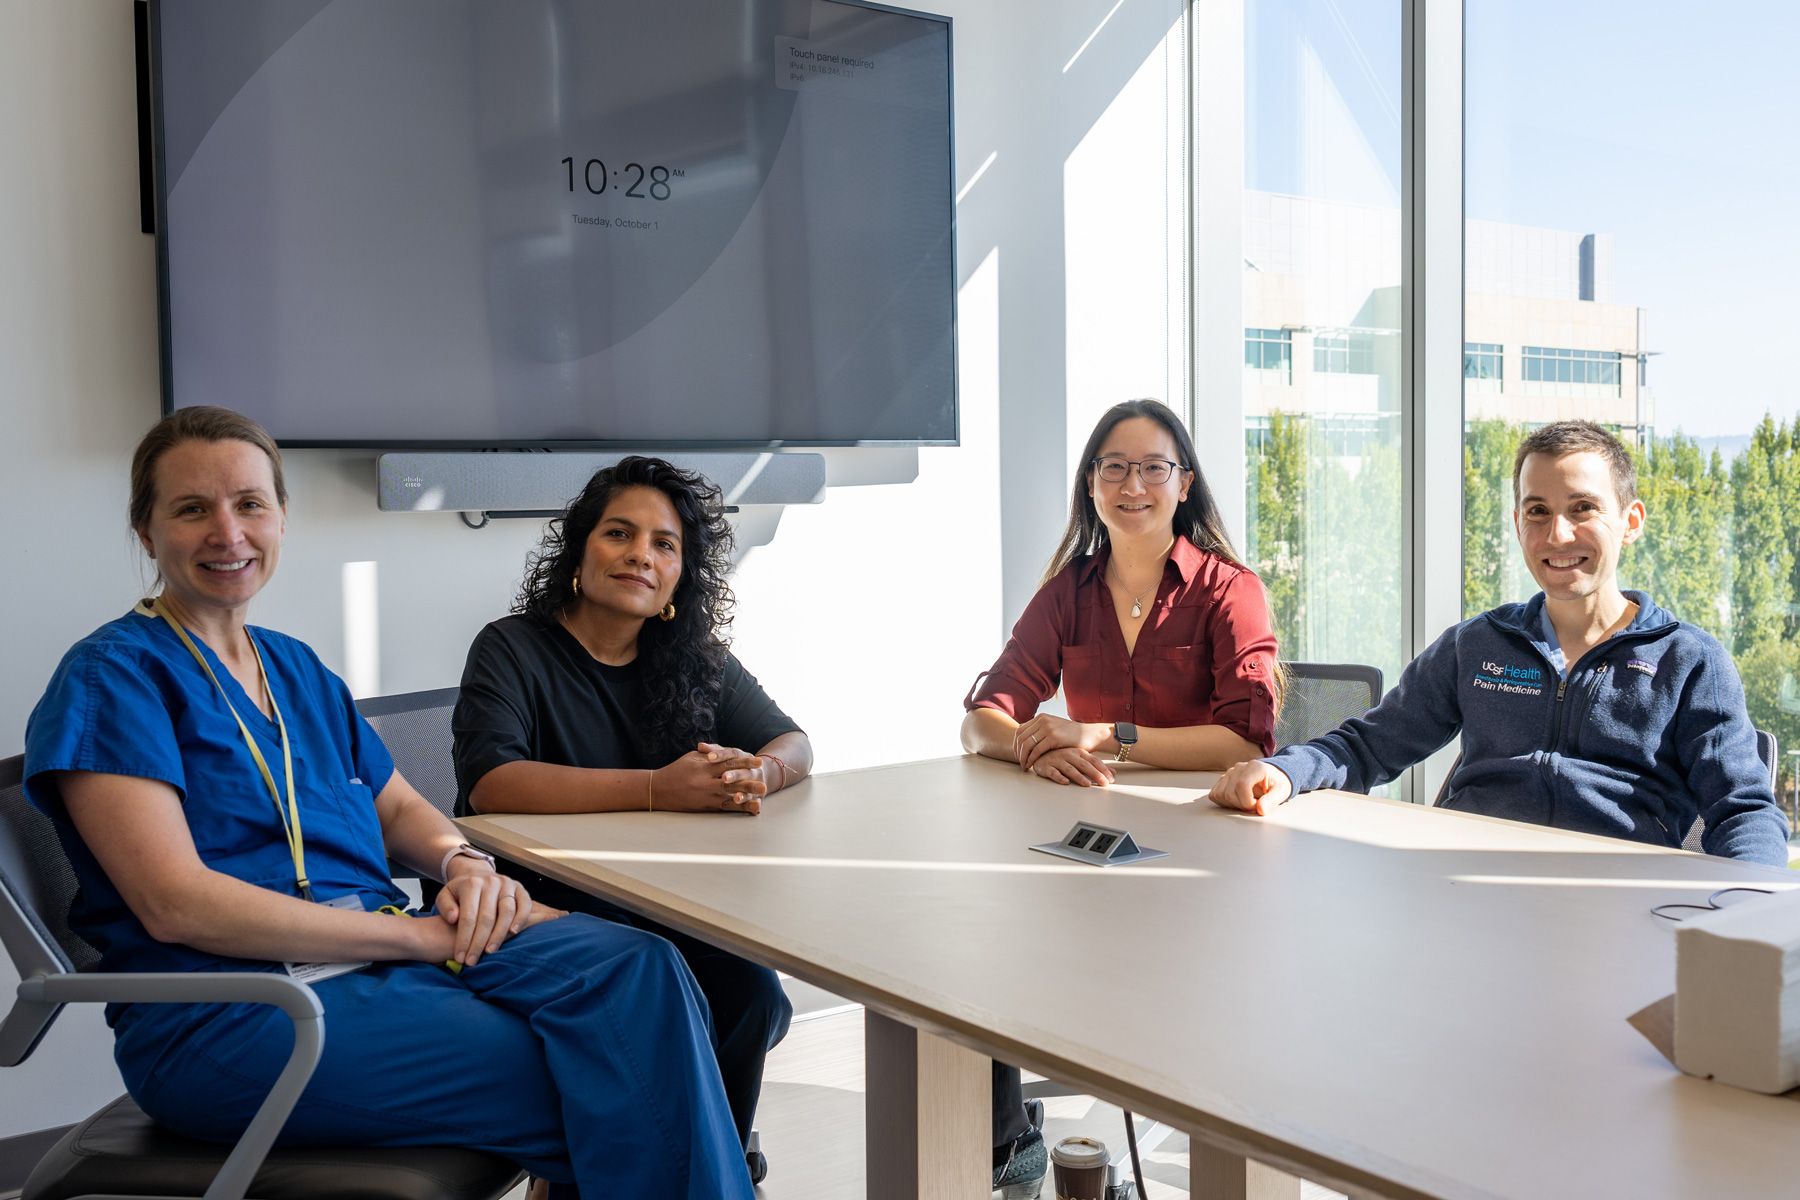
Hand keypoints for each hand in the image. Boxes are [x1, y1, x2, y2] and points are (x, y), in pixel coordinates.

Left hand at [435, 865, 534, 965]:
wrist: (478, 875)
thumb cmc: (460, 892)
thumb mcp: (445, 896)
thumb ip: (445, 907)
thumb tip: (453, 919)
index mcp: (471, 884)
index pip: (468, 916)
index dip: (464, 939)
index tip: (460, 957)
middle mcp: (491, 882)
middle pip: (487, 917)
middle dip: (479, 943)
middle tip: (472, 961)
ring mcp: (507, 884)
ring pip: (507, 912)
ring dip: (499, 935)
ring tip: (490, 951)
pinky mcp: (520, 888)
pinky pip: (525, 905)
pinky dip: (521, 920)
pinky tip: (513, 933)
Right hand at [650, 743, 768, 813]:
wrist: (658, 790)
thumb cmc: (676, 771)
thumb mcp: (691, 758)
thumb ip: (709, 753)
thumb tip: (724, 749)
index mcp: (704, 766)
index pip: (727, 762)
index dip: (744, 762)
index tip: (758, 761)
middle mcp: (706, 781)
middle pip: (732, 780)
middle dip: (749, 781)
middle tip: (764, 783)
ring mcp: (705, 795)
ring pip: (730, 795)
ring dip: (747, 796)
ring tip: (761, 797)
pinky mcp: (704, 806)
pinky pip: (724, 807)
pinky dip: (738, 807)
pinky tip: (750, 808)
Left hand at [1013, 714, 1110, 769]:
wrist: (1090, 735)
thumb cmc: (1072, 736)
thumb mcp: (1054, 728)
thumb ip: (1041, 731)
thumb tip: (1026, 740)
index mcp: (1041, 717)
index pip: (1020, 730)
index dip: (1016, 744)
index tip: (1017, 755)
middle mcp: (1042, 720)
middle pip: (1021, 737)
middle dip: (1018, 752)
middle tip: (1020, 763)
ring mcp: (1047, 727)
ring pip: (1027, 744)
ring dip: (1023, 757)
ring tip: (1024, 766)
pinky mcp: (1053, 737)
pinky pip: (1036, 750)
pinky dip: (1031, 759)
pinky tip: (1031, 765)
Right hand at [1027, 746, 1115, 786]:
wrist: (1038, 751)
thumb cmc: (1060, 755)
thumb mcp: (1079, 758)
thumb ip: (1095, 766)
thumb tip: (1113, 773)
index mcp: (1078, 752)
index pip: (1094, 760)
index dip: (1103, 769)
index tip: (1111, 779)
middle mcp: (1069, 755)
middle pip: (1084, 765)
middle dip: (1095, 774)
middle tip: (1104, 783)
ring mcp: (1057, 760)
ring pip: (1070, 769)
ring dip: (1079, 777)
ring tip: (1087, 784)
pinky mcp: (1046, 767)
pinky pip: (1053, 772)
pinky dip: (1059, 777)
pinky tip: (1065, 782)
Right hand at [1208, 761, 1291, 814]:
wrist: (1271, 776)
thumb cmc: (1277, 783)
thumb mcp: (1282, 791)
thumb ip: (1272, 800)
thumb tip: (1261, 810)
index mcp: (1255, 767)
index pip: (1241, 786)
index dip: (1247, 802)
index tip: (1256, 807)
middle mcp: (1239, 768)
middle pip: (1230, 793)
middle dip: (1241, 805)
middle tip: (1254, 805)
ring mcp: (1229, 773)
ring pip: (1220, 795)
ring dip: (1232, 805)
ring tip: (1246, 802)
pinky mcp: (1223, 780)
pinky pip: (1214, 795)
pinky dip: (1224, 802)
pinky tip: (1237, 801)